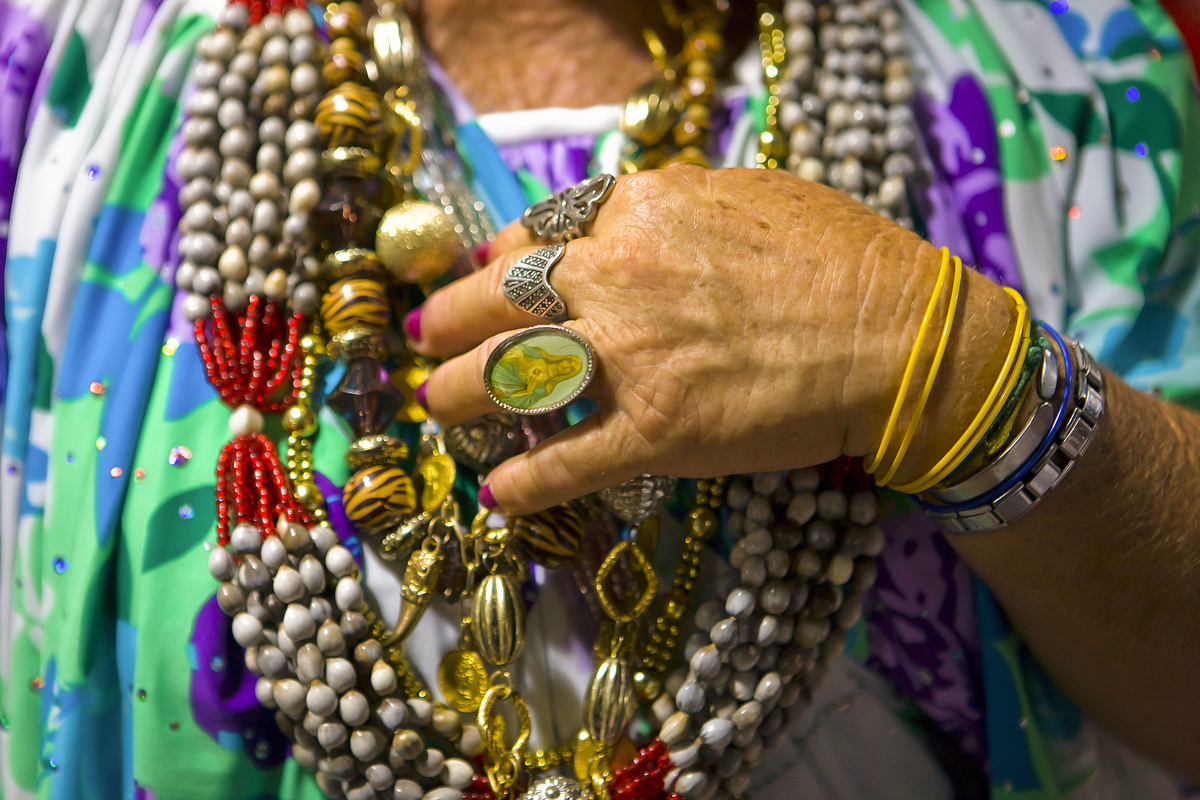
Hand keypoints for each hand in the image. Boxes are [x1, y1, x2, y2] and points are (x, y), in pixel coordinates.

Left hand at [407, 166, 1011, 512]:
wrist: (903, 339)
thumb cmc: (841, 259)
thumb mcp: (743, 193)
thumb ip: (663, 204)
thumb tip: (609, 221)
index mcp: (635, 213)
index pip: (525, 238)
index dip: (482, 265)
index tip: (467, 282)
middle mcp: (614, 278)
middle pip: (493, 305)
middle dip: (446, 328)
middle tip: (427, 347)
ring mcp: (629, 358)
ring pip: (506, 379)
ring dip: (457, 397)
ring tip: (437, 408)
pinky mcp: (655, 434)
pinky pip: (563, 464)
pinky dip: (521, 483)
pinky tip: (495, 493)